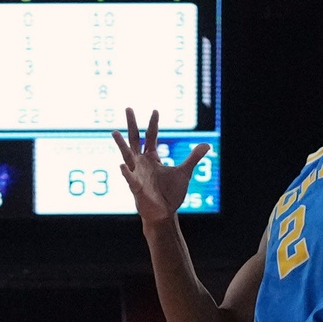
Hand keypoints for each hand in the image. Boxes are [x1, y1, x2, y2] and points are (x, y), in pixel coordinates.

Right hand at [109, 112, 206, 226]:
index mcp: (152, 158)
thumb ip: (193, 158)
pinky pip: (130, 179)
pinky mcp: (136, 188)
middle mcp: (142, 163)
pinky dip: (126, 172)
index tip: (155, 110)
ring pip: (127, 156)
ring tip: (115, 132)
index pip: (151, 137)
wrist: (164, 213)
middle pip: (134, 140)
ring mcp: (137, 174)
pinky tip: (122, 165)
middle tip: (128, 108)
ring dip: (121, 145)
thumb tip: (207, 145)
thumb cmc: (170, 193)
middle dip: (132, 124)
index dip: (153, 124)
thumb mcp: (184, 172)